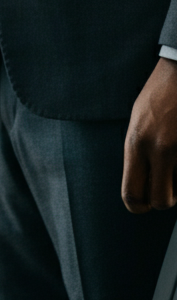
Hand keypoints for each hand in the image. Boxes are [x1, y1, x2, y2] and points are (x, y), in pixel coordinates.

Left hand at [122, 57, 176, 212]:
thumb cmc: (161, 93)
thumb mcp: (138, 120)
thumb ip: (139, 151)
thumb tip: (143, 182)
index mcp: (135, 141)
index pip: (131, 193)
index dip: (137, 205)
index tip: (143, 204)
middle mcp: (159, 148)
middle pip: (160, 201)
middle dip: (165, 198)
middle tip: (168, 184)